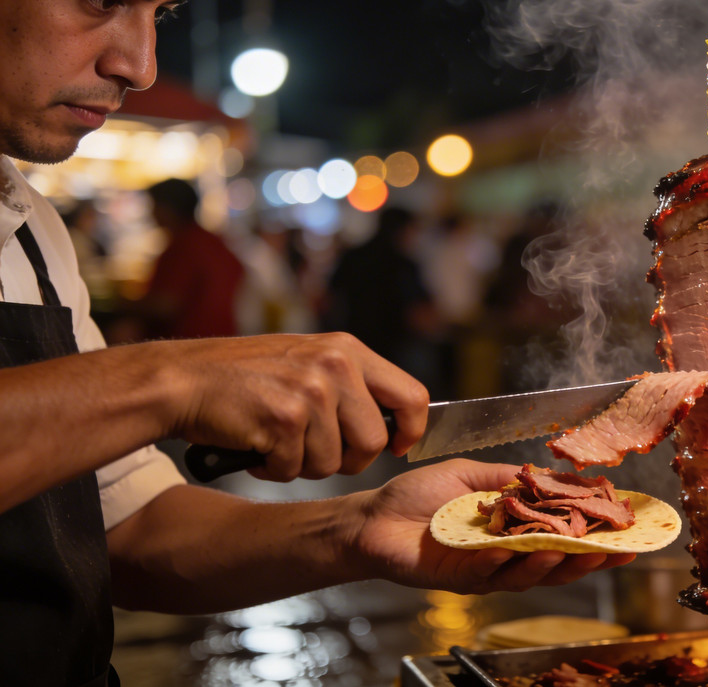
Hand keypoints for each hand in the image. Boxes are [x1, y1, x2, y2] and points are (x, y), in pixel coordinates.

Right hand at [166, 332, 428, 480]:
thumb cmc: (246, 377)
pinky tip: (257, 445)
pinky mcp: (282, 419)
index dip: (411, 431)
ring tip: (277, 441)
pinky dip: (274, 469)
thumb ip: (352, 386)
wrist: (184, 380)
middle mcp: (335, 366)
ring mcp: (310, 391)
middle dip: (347, 460)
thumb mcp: (309, 362)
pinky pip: (295, 469)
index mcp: (348, 350)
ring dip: (303, 465)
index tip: (398, 447)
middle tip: (314, 452)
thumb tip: (398, 427)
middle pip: (374, 441)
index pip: (412, 395)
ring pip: (333, 462)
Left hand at [345, 458, 635, 592]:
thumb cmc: (418, 495)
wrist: (373, 517)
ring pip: (528, 575)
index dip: (596, 536)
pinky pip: (487, 574)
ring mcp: (484, 570)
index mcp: (514, 531)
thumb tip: (548, 473)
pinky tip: (512, 552)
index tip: (627, 530)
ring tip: (570, 552)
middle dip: (591, 560)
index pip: (563, 536)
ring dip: (552, 564)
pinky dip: (501, 563)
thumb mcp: (471, 474)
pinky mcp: (459, 579)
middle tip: (618, 553)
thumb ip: (509, 478)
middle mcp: (506, 555)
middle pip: (558, 565)